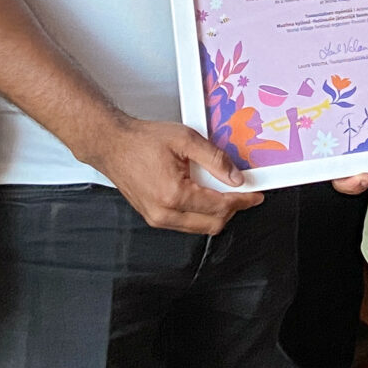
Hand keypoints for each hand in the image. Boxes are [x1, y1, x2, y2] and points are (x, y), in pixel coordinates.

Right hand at [81, 111, 259, 234]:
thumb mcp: (185, 140)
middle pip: (213, 224)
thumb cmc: (141, 141)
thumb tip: (235, 177)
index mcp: (173, 194)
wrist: (112, 145)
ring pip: (200, 227)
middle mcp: (164, 213)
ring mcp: (157, 219)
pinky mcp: (154, 218)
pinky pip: (186, 223)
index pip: (220, 206)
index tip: (254, 195)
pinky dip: (199, 211)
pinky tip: (201, 192)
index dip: (242, 200)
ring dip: (216, 211)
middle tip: (241, 191)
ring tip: (219, 188)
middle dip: (231, 209)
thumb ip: (214, 159)